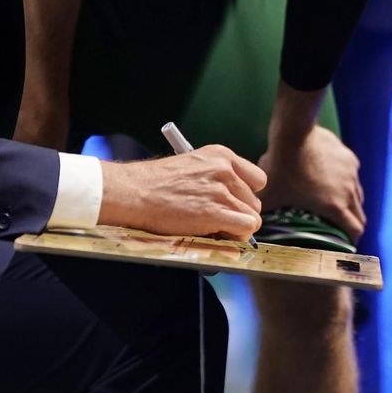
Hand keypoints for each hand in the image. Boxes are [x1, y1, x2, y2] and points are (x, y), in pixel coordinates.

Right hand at [100, 144, 267, 240]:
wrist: (133, 192)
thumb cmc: (155, 183)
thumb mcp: (193, 166)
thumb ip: (217, 178)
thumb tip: (235, 201)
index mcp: (221, 155)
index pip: (257, 180)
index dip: (246, 196)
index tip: (234, 204)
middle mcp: (225, 170)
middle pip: (255, 202)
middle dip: (239, 215)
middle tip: (218, 221)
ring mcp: (221, 191)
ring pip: (252, 217)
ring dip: (236, 228)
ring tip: (213, 228)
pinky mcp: (215, 212)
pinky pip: (246, 229)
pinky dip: (236, 237)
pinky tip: (218, 235)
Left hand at [258, 125, 364, 238]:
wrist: (294, 133)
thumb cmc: (282, 167)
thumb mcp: (271, 194)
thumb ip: (265, 212)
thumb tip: (254, 225)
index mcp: (335, 206)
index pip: (356, 231)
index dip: (351, 240)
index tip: (343, 242)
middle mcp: (349, 192)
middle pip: (360, 216)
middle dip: (351, 224)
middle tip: (338, 228)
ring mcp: (351, 174)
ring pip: (358, 196)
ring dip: (350, 204)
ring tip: (335, 204)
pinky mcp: (349, 159)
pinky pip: (352, 177)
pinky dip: (346, 184)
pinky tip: (332, 180)